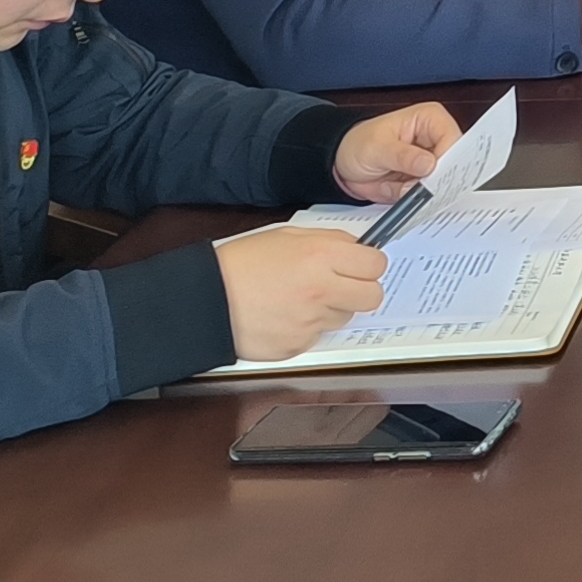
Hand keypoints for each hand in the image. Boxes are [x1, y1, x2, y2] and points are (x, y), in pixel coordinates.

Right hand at [213, 226, 387, 362]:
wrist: (205, 299)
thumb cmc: (242, 263)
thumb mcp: (287, 236)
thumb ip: (328, 240)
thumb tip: (358, 247)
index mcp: (321, 256)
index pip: (376, 265)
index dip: (369, 265)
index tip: (359, 265)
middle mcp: (321, 290)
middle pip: (372, 297)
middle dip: (361, 290)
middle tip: (341, 285)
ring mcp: (310, 322)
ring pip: (344, 318)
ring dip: (331, 309)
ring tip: (299, 298)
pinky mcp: (297, 346)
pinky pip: (317, 336)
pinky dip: (306, 328)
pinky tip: (284, 315)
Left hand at [331, 103, 456, 203]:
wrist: (342, 164)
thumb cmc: (357, 144)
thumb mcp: (377, 148)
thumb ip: (403, 156)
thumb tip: (428, 164)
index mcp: (430, 119)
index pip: (452, 140)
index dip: (448, 160)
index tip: (434, 177)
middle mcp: (435, 139)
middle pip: (453, 163)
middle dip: (436, 180)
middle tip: (416, 187)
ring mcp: (430, 162)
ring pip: (442, 183)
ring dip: (423, 192)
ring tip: (400, 187)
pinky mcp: (423, 181)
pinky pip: (429, 196)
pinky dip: (415, 200)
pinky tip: (399, 192)